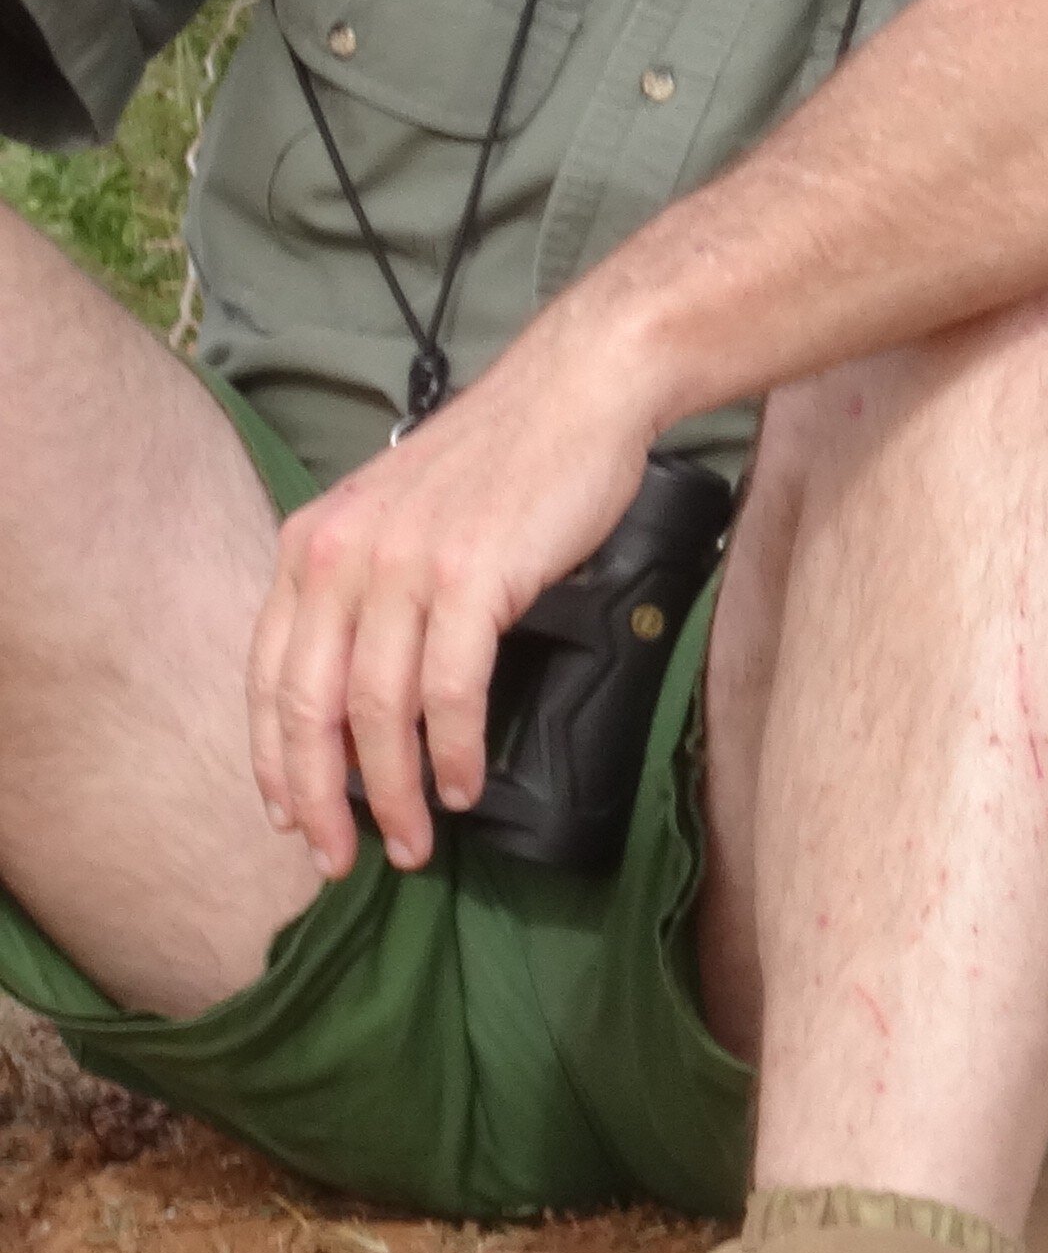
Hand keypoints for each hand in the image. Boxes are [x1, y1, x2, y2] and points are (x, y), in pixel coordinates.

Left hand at [249, 328, 660, 875]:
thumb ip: (369, 591)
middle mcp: (339, 556)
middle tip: (339, 858)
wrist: (575, 394)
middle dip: (318, 797)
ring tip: (412, 840)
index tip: (291, 818)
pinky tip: (463, 784)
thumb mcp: (402, 520)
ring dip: (391, 791)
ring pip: (376, 709)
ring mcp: (402, 566)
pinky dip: (452, 749)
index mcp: (311, 546)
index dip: (274, 759)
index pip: (268, 675)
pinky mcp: (471, 576)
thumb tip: (369, 691)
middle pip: (308, 705)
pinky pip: (449, 688)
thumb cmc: (504, 463)